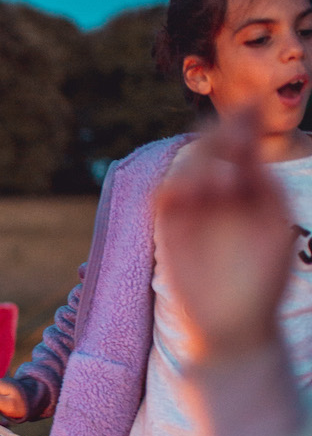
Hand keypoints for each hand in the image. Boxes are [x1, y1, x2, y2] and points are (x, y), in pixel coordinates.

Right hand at [155, 107, 294, 362]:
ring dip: (196, 166)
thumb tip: (246, 142)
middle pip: (208, 150)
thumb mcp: (274, 223)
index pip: (239, 145)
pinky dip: (168, 189)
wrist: (234, 327)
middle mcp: (219, 196)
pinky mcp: (169, 233)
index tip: (246, 108)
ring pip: (184, 171)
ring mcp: (192, 214)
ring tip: (218, 185)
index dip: (239, 124)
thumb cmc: (264, 280)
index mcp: (250, 189)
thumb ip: (260, 182)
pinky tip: (183, 193)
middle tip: (229, 139)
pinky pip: (162, 200)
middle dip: (216, 140)